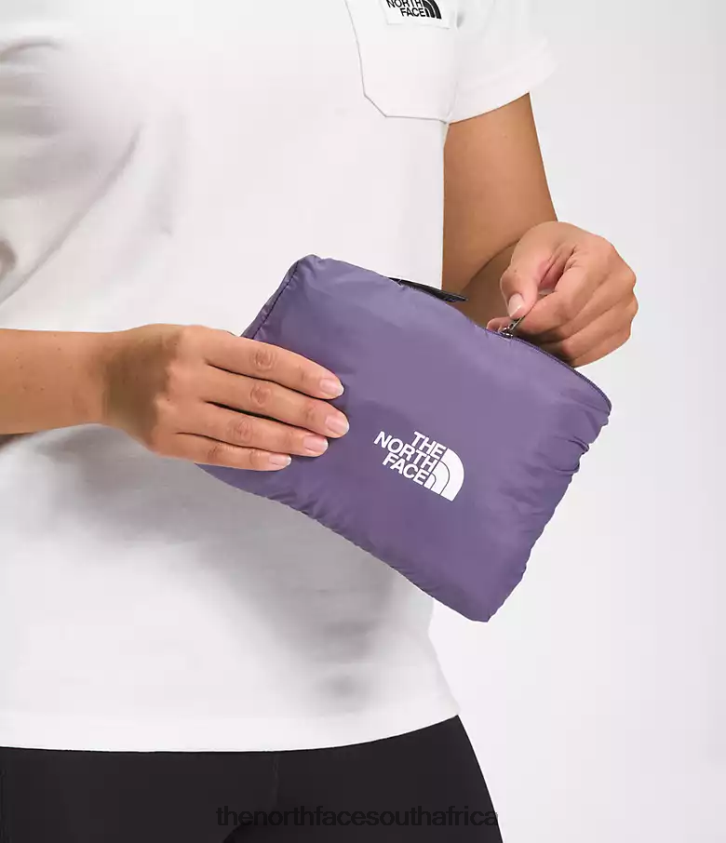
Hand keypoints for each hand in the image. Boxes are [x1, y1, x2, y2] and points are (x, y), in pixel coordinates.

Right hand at [100, 324, 348, 470]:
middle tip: (338, 425)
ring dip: (287, 439)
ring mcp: (175, 413)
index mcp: (197, 343)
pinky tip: (282, 460)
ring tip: (319, 445)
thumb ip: (234, 353)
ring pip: (242, 430)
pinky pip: (219, 454)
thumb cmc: (156, 350)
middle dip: (304, 412)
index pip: (261, 360)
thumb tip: (292, 378)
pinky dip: (253, 458)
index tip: (334, 388)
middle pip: (258, 397)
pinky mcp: (167, 443)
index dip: (302, 374)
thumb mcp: (193, 335)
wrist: (102, 377)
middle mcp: (187, 377)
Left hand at [486, 222, 637, 366]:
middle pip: (570, 328)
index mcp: (600, 256)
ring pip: (577, 347)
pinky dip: (559, 354)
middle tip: (509, 329)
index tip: (510, 323)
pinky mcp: (622, 330)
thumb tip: (518, 311)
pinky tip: (543, 339)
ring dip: (544, 347)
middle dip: (535, 334)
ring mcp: (626, 308)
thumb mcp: (528, 253)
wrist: (567, 254)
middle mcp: (621, 282)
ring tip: (523, 333)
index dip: (535, 320)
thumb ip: (518, 280)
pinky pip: (586, 356)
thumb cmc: (550, 250)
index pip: (566, 303)